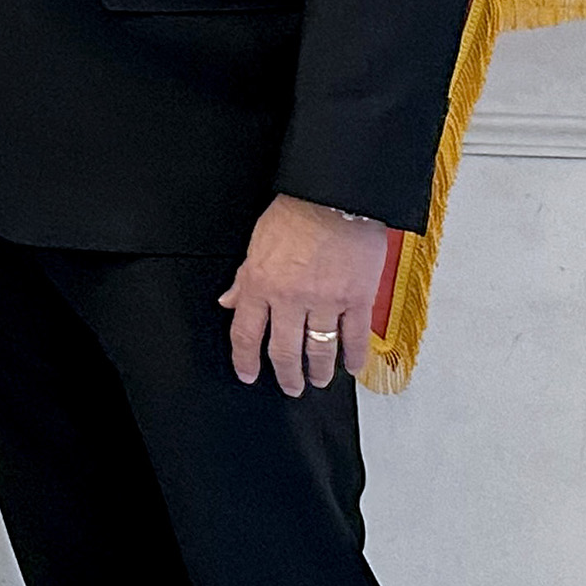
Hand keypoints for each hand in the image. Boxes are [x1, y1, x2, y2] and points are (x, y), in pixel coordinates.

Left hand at [218, 194, 389, 393]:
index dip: (245, 359)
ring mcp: (325, 302)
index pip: (245, 333)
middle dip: (286, 375)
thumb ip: (243, 278)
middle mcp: (290, 299)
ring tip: (318, 380)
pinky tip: (351, 366)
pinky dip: (353, 356)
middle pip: (284, 350)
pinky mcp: (357, 299)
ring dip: (318, 371)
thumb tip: (229, 301)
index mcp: (260, 284)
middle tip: (290, 387)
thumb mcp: (256, 244)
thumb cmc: (295, 214)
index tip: (248, 374)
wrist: (336, 198)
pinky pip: (354, 337)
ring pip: (319, 349)